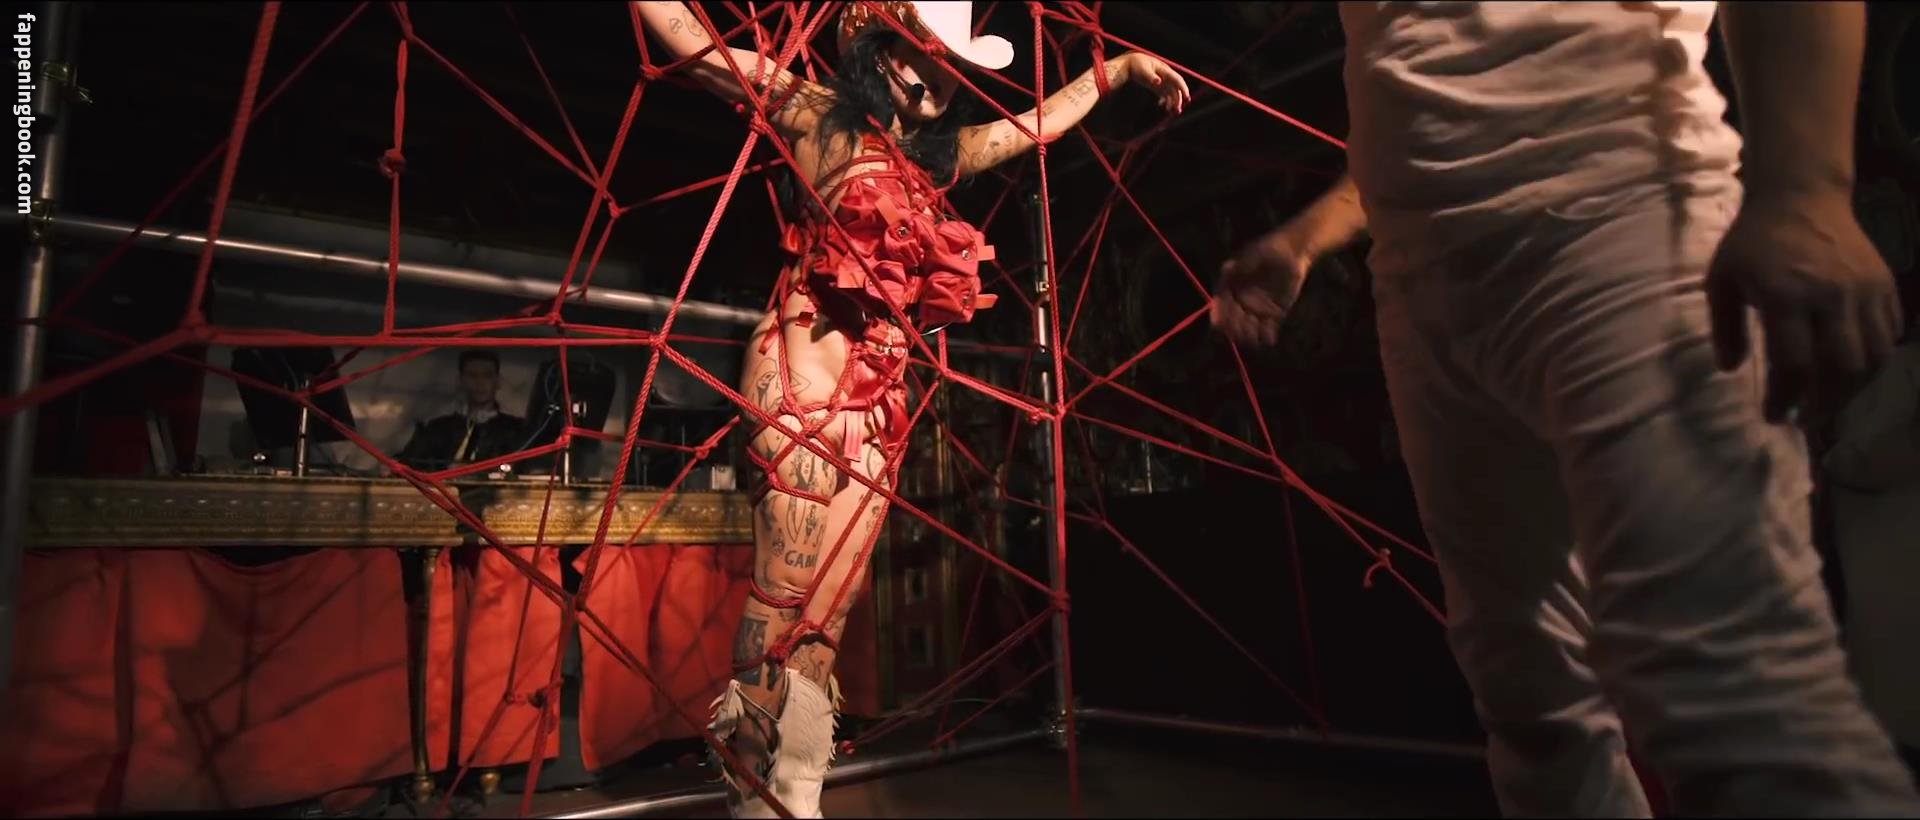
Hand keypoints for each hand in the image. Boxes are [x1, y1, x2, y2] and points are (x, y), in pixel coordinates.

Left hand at [1119, 52, 1188, 115]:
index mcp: (1164, 70)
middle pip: (1176, 88)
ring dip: (1173, 101)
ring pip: (1171, 92)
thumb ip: (1151, 77)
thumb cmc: (1136, 65)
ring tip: (1170, 110)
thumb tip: (1158, 82)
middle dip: (1178, 98)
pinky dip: (1165, 100)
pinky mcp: (1157, 85)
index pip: (1177, 79)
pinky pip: (1165, 94)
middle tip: (1177, 109)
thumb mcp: (1143, 71)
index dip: (1183, 88)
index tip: (1187, 97)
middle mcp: (1165, 75)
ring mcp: (1162, 80)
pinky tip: (1162, 105)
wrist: (1129, 64)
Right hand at [1211, 229, 1313, 347]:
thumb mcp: (1256, 254)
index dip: (1219, 314)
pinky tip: (1270, 337)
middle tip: (1243, 326)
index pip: (1220, 304)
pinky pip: (1266, 330)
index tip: (1219, 322)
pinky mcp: (1272, 314)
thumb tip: (1226, 268)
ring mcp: (1256, 309)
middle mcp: (1240, 300)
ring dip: (1248, 335)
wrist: (1293, 253)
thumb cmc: (1271, 249)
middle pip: (1232, 321)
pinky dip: (1266, 336)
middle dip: (1234, 328)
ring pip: (1247, 329)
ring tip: (1256, 332)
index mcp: (1231, 286)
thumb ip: (1243, 264)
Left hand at [1706, 189, 1903, 423]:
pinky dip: (1875, 360)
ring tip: (1831, 401)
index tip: (1774, 415)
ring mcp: (1865, 289)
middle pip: (1843, 366)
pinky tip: (1852, 371)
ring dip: (1854, 388)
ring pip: (1874, 355)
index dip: (1786, 397)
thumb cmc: (1753, 242)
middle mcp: (1831, 295)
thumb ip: (1725, 326)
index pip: (1794, 363)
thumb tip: (1730, 369)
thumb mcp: (1722, 279)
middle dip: (1826, 403)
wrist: (1800, 196)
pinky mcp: (1884, 283)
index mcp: (1786, 295)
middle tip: (1807, 419)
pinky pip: (1890, 333)